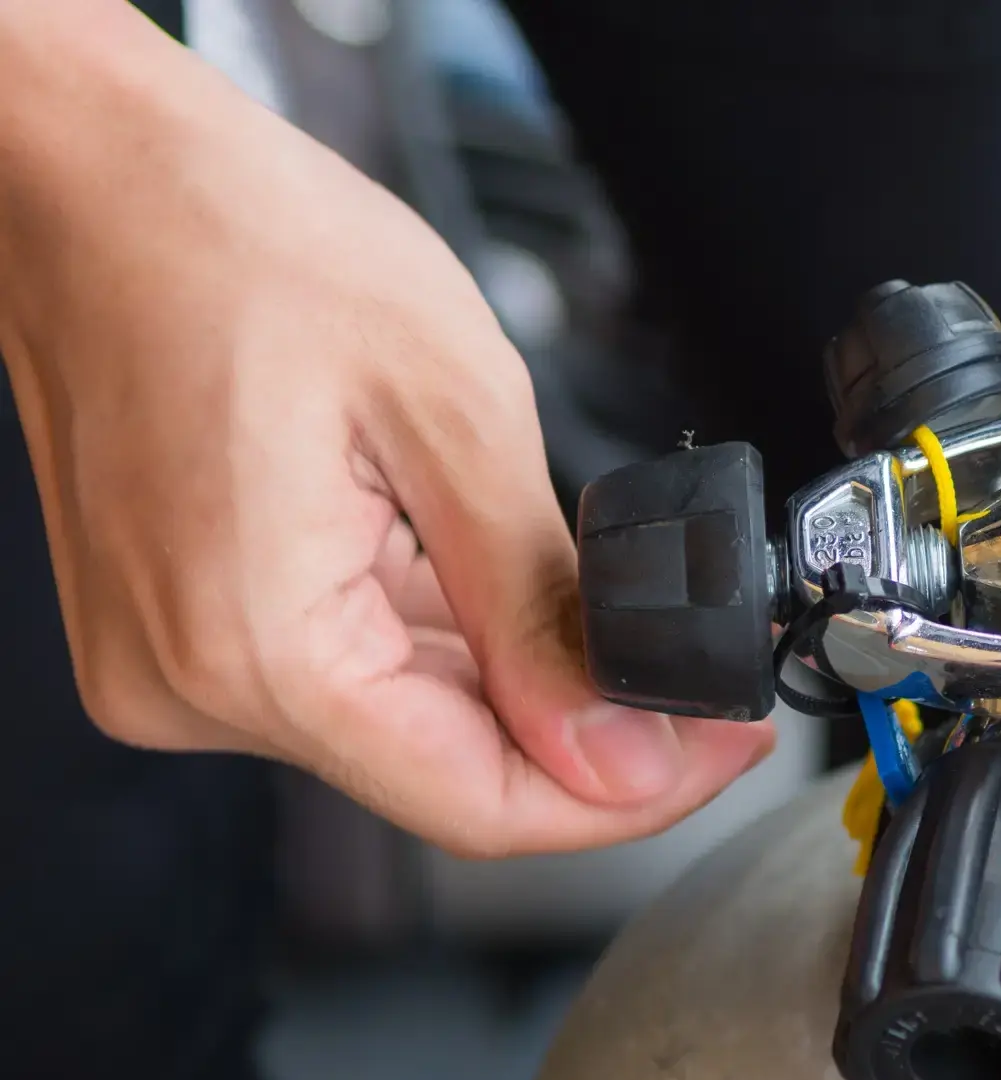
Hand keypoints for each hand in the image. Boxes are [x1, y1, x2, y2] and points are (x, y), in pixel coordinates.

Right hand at [0, 8, 771, 855]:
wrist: (94, 171)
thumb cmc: (238, 237)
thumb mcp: (451, 409)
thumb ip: (540, 602)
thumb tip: (618, 747)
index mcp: (254, 646)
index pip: (476, 803)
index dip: (623, 796)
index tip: (722, 748)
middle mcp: (193, 682)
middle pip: (443, 772)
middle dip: (588, 736)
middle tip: (701, 687)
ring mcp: (177, 658)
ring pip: (403, 723)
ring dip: (516, 682)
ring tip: (607, 609)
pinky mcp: (184, 622)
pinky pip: (347, 666)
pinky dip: (440, 638)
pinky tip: (489, 575)